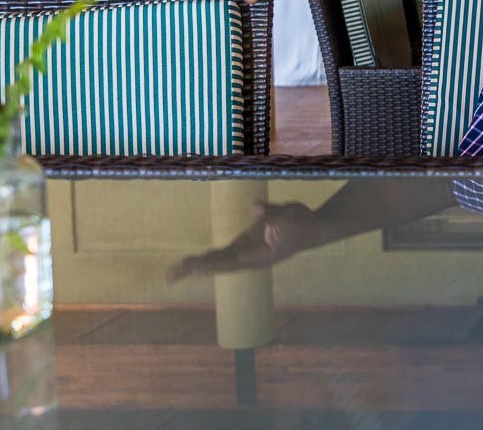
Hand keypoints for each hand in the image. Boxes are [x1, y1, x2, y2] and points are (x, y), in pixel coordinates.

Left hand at [166, 201, 316, 281]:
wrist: (312, 228)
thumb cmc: (301, 224)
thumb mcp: (288, 216)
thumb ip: (270, 213)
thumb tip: (254, 207)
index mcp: (258, 255)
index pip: (229, 260)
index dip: (210, 263)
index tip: (191, 266)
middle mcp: (248, 257)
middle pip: (217, 264)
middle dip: (195, 268)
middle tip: (171, 274)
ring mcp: (246, 251)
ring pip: (217, 260)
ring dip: (197, 266)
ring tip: (174, 272)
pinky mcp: (245, 244)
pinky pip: (222, 253)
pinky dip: (207, 257)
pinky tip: (193, 261)